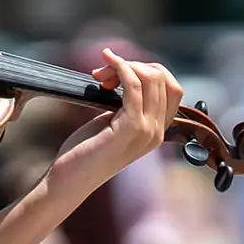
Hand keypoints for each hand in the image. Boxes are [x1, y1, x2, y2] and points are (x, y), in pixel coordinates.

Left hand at [49, 49, 183, 193]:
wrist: (71, 179)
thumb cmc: (86, 150)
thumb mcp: (113, 123)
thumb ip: (127, 105)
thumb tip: (127, 73)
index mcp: (157, 130)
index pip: (172, 88)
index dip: (148, 70)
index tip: (120, 72)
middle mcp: (157, 132)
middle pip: (162, 78)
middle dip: (133, 64)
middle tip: (104, 73)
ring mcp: (147, 131)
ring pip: (151, 78)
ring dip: (124, 66)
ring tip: (100, 74)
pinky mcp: (131, 128)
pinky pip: (133, 86)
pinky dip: (120, 70)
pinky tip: (103, 70)